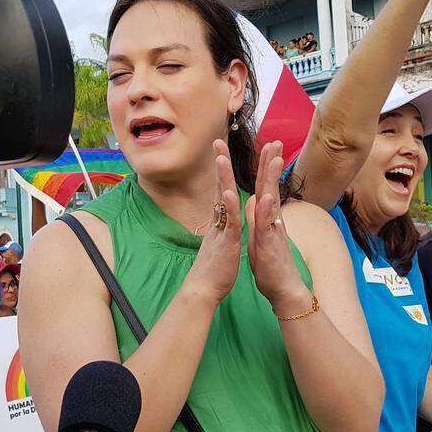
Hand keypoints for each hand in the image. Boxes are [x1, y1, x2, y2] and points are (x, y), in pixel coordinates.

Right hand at [184, 140, 243, 304]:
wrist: (203, 291)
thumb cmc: (213, 270)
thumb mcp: (220, 243)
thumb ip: (220, 228)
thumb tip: (220, 218)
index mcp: (220, 222)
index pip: (222, 190)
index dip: (223, 171)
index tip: (222, 151)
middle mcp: (218, 221)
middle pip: (219, 187)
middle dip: (220, 164)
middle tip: (218, 141)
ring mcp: (221, 230)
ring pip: (223, 199)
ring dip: (222, 178)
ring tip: (221, 157)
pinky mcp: (226, 243)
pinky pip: (228, 223)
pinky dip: (229, 207)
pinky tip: (229, 192)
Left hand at [245, 141, 307, 309]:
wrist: (282, 290)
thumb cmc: (271, 265)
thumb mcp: (258, 236)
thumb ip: (256, 217)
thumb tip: (252, 200)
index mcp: (267, 218)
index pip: (265, 187)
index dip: (265, 167)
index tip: (268, 146)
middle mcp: (272, 220)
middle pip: (271, 186)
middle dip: (272, 164)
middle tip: (275, 141)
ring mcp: (272, 231)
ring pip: (271, 201)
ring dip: (272, 180)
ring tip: (274, 159)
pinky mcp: (269, 244)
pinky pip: (267, 225)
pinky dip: (266, 211)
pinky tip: (266, 197)